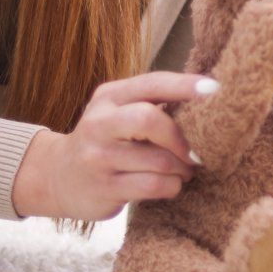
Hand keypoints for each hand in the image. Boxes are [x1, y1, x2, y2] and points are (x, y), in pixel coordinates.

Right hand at [11, 72, 216, 221]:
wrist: (56, 177)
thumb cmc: (105, 141)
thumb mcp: (118, 112)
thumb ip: (152, 103)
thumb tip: (208, 98)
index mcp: (109, 97)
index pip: (151, 83)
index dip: (185, 85)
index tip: (215, 89)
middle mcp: (100, 123)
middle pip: (150, 120)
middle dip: (181, 138)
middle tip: (195, 153)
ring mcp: (99, 157)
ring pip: (158, 160)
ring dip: (182, 168)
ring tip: (184, 171)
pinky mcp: (104, 188)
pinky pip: (153, 186)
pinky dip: (172, 186)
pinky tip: (170, 185)